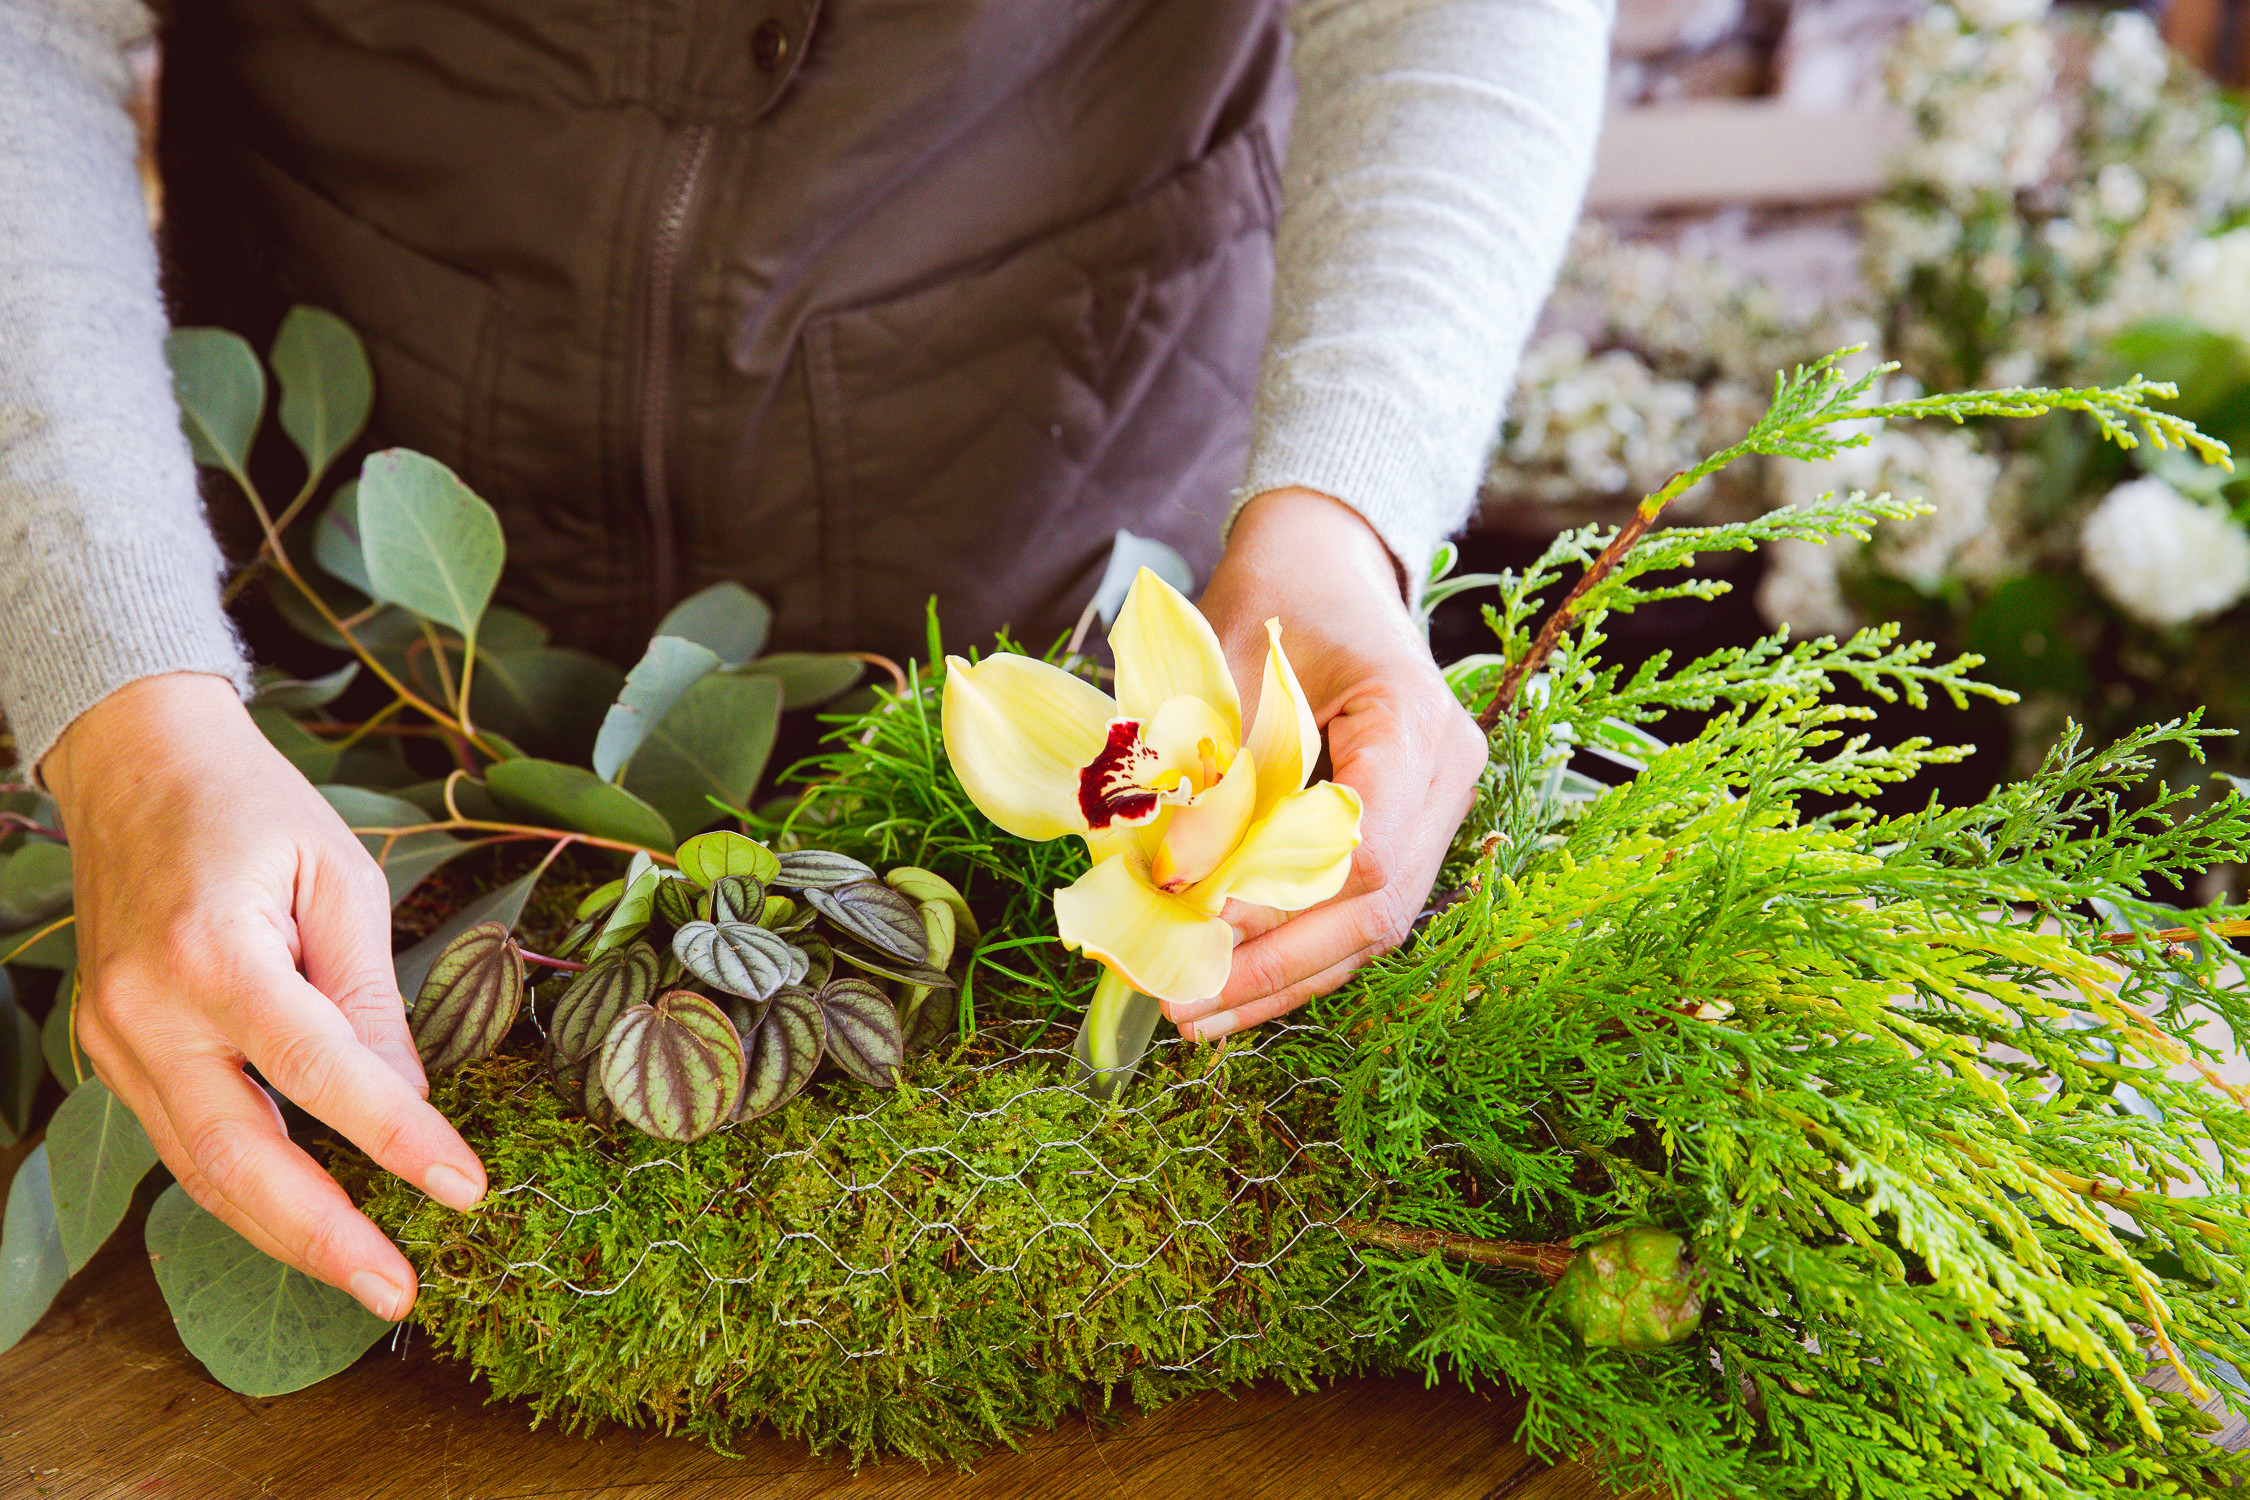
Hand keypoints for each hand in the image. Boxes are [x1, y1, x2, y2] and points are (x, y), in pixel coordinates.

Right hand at [44, 673, 484, 1319]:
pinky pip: (183, 1142)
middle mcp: (146, 1011)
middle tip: (401, 1290)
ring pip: (200, 1170)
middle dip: (323, 1238)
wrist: (136, 768)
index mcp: (212, 954)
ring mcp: (113, 1041)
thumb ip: (370, 998)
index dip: (396, 1138)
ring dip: (285, 1234)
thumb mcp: (340, 881)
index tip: (464, 1188)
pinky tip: (309, 1221)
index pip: (320, 1072)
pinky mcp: (109, 1056)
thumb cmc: (254, 812)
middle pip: (238, 1157)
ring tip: (368, 1276)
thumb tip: (411, 1101)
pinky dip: (247, 1189)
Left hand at [1173, 488, 1487, 1039]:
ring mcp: (1436, 808)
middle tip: (1182, 1007)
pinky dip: (1291, 948)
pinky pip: (1355, 906)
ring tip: (1193, 1014)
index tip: (1195, 924)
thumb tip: (1168, 877)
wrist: (1328, 557)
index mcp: (1415, 721)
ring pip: (1370, 926)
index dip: (1280, 903)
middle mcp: (1447, 776)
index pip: (1364, 849)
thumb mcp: (1226, 658)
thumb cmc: (1278, 589)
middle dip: (1276, 969)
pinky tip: (1226, 980)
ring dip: (1280, 978)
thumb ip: (1209, 765)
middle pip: (1376, 908)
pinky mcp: (1406, 827)